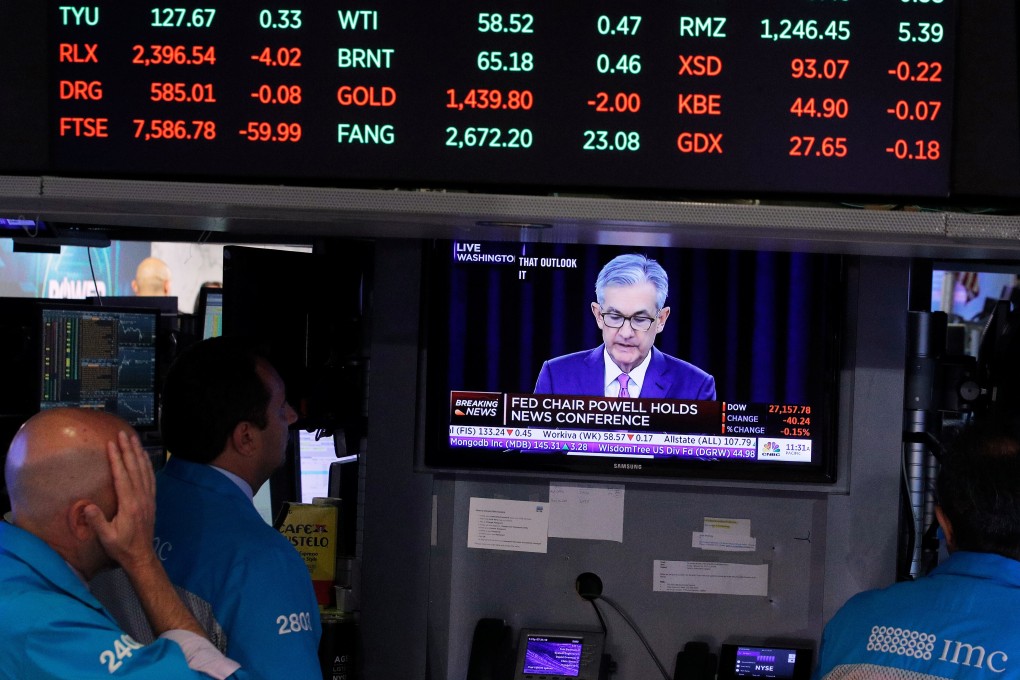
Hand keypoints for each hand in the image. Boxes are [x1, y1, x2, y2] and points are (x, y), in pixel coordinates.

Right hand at [83, 431, 157, 571]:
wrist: (141, 555)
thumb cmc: (121, 547)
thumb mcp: (106, 537)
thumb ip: (97, 521)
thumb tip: (87, 506)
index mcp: (129, 505)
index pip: (122, 477)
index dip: (117, 459)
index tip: (111, 444)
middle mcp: (141, 498)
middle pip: (135, 469)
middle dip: (128, 450)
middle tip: (122, 433)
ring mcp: (148, 498)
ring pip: (144, 470)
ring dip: (138, 453)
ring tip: (133, 439)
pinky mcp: (151, 500)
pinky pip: (150, 478)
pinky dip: (147, 464)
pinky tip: (144, 456)